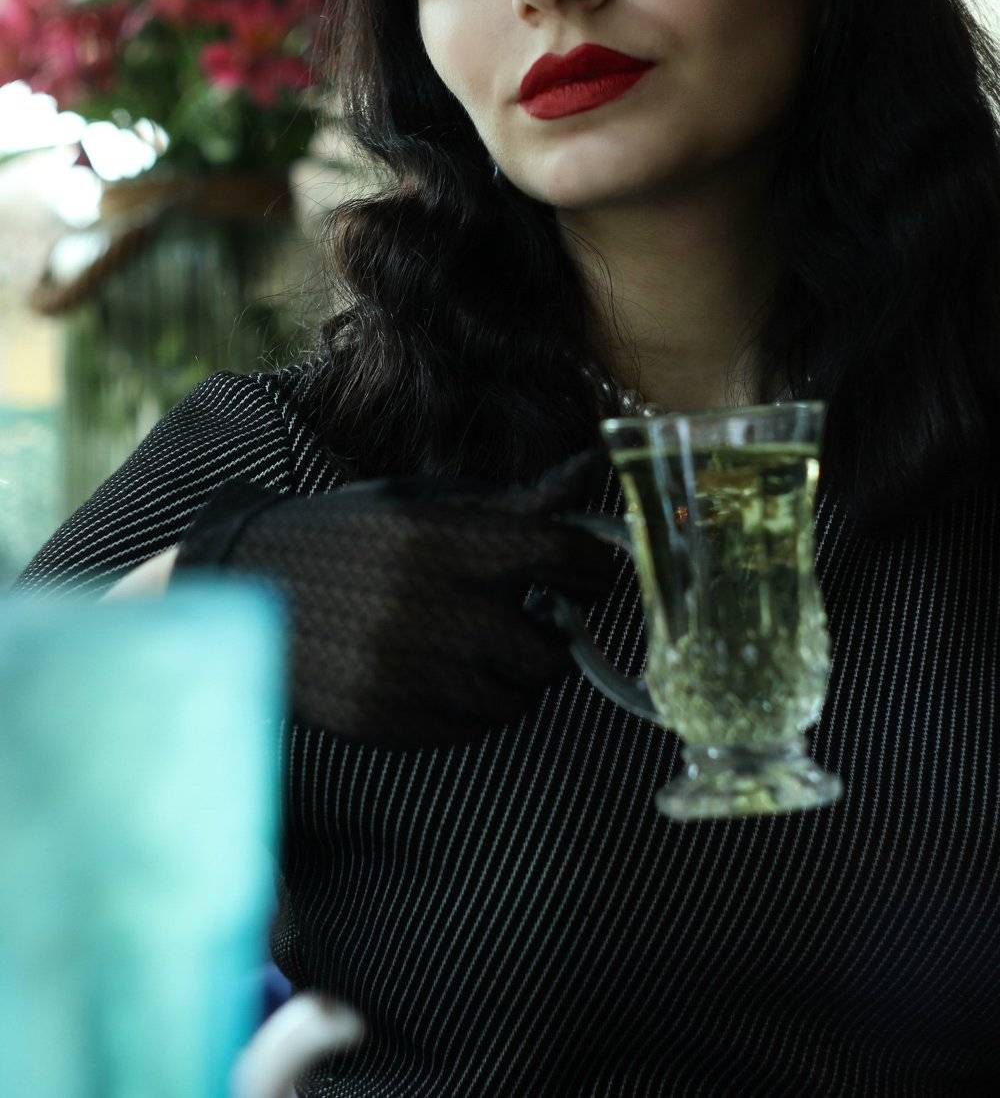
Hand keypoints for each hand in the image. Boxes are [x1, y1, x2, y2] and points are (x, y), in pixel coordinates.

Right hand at [172, 447, 615, 747]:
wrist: (246, 586)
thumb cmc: (348, 534)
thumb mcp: (421, 502)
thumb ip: (509, 500)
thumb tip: (588, 469)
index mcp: (440, 538)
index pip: (562, 557)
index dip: (591, 567)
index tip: (588, 573)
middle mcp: (427, 606)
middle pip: (549, 649)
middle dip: (553, 635)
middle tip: (534, 618)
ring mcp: (405, 672)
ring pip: (517, 698)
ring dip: (516, 675)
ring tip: (484, 645)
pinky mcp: (385, 719)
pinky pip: (471, 728)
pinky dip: (475, 705)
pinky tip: (444, 671)